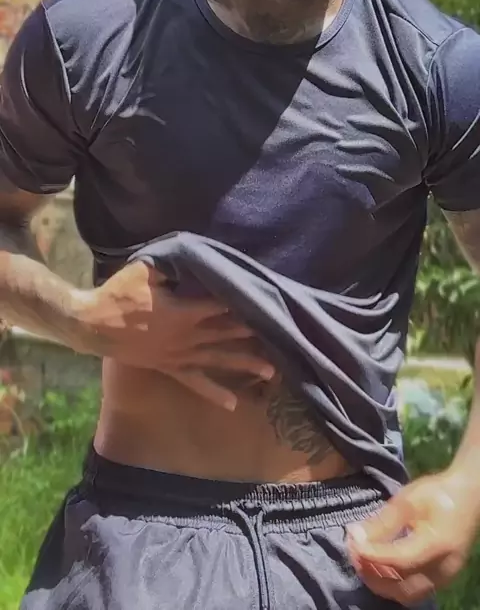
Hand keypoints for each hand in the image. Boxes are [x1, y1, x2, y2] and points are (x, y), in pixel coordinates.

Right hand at [77, 260, 275, 410]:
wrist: (92, 325)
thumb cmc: (117, 295)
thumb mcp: (144, 270)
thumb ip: (170, 265)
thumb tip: (191, 257)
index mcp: (183, 311)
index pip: (220, 305)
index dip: (242, 302)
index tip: (265, 300)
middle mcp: (186, 336)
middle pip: (226, 333)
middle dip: (254, 334)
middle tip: (282, 336)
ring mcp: (179, 355)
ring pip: (218, 359)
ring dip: (245, 364)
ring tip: (272, 371)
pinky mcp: (169, 367)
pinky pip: (195, 383)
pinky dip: (214, 393)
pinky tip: (233, 403)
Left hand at [346, 471, 477, 604]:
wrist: (467, 496)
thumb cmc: (437, 493)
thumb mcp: (408, 500)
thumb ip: (383, 521)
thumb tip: (356, 535)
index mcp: (437, 544)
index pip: (399, 559)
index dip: (372, 556)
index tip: (352, 544)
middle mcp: (443, 568)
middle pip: (402, 588)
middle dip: (373, 574)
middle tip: (353, 554)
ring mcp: (445, 577)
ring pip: (408, 595)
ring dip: (381, 583)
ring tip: (363, 562)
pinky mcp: (442, 578)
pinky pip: (415, 591)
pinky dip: (394, 584)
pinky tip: (379, 568)